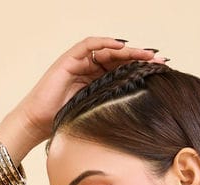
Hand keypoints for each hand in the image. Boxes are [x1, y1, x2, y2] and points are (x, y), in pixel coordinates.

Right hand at [12, 38, 167, 143]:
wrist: (38, 124)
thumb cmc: (64, 125)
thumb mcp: (96, 117)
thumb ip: (113, 109)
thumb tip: (140, 115)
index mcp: (98, 83)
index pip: (123, 71)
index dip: (141, 70)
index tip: (161, 72)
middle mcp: (90, 69)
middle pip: (118, 58)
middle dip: (140, 58)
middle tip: (160, 60)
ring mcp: (80, 62)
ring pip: (107, 50)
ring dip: (127, 50)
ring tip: (145, 53)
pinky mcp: (69, 59)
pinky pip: (89, 45)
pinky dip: (104, 43)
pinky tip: (120, 46)